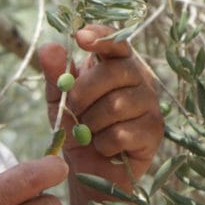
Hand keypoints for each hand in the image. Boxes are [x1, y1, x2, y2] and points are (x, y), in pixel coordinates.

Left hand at [39, 25, 162, 184]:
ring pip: (116, 105)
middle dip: (83, 93)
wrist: (89, 167)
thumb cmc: (76, 125)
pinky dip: (102, 143)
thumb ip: (55, 74)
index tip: (80, 37)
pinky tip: (104, 146)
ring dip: (91, 122)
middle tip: (74, 109)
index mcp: (118, 63)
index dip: (101, 37)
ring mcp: (151, 105)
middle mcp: (140, 79)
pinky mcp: (154, 132)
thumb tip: (50, 46)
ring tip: (89, 131)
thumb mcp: (58, 98)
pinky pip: (121, 133)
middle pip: (113, 72)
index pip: (117, 41)